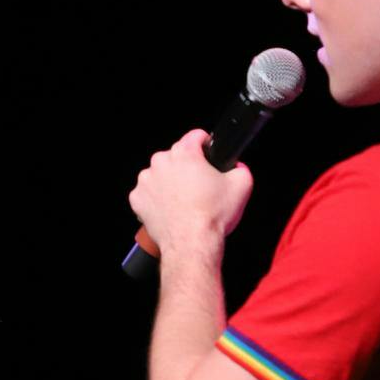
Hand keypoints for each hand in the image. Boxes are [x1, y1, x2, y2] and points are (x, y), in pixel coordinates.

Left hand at [128, 129, 254, 257]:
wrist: (191, 244)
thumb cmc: (212, 216)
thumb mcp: (242, 185)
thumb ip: (241, 168)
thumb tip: (237, 167)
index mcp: (184, 153)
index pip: (196, 135)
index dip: (206, 144)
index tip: (208, 153)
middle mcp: (161, 162)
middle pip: (176, 156)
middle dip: (187, 167)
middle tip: (199, 187)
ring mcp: (146, 180)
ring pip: (160, 173)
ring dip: (170, 182)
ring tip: (185, 201)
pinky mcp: (137, 198)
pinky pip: (148, 192)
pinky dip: (157, 199)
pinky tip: (171, 209)